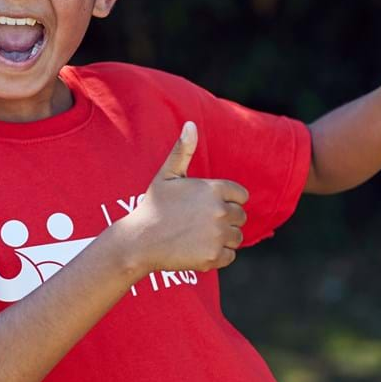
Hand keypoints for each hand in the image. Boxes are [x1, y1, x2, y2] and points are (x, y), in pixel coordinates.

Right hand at [119, 122, 248, 274]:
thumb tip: (191, 124)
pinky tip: (198, 249)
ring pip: (237, 237)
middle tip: (200, 223)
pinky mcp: (214, 256)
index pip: (241, 195)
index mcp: (213, 189)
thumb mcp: (167, 175)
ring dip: (223, 238)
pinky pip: (230, 256)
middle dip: (225, 220)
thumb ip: (183, 150)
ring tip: (199, 236)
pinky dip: (217, 255)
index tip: (208, 206)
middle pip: (240, 217)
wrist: (139, 241)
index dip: (227, 201)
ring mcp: (218, 235)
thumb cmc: (153, 206)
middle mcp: (220, 211)